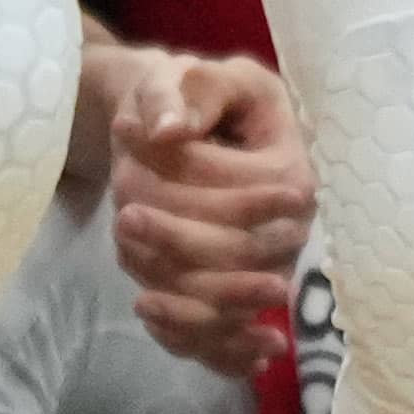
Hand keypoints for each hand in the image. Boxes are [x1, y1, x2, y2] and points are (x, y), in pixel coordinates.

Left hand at [103, 51, 314, 376]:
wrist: (197, 131)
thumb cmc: (201, 98)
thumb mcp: (197, 76)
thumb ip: (188, 94)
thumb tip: (170, 129)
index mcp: (290, 170)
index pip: (245, 189)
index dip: (191, 176)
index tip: (132, 156)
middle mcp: (290, 228)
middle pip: (239, 251)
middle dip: (176, 236)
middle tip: (122, 213)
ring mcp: (268, 268)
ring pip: (226, 301)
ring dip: (176, 292)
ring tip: (129, 265)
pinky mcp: (242, 296)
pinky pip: (223, 337)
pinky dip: (189, 336)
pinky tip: (149, 312)